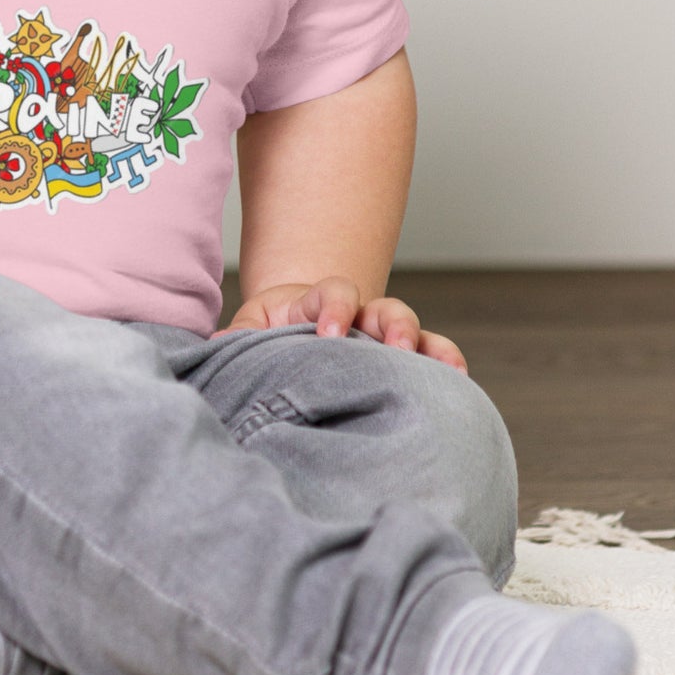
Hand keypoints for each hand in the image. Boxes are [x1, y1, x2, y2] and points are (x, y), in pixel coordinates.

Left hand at [225, 277, 466, 371]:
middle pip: (384, 307)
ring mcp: (383, 335)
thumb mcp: (253, 329)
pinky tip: (458, 382)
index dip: (335, 308)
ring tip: (438, 368)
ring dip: (424, 345)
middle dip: (391, 325)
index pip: (334, 292)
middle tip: (391, 347)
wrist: (294, 333)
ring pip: (413, 329)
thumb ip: (240, 335)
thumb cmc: (271, 333)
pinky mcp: (401, 357)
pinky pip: (432, 354)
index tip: (328, 336)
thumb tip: (216, 346)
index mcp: (319, 302)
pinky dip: (446, 362)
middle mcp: (359, 314)